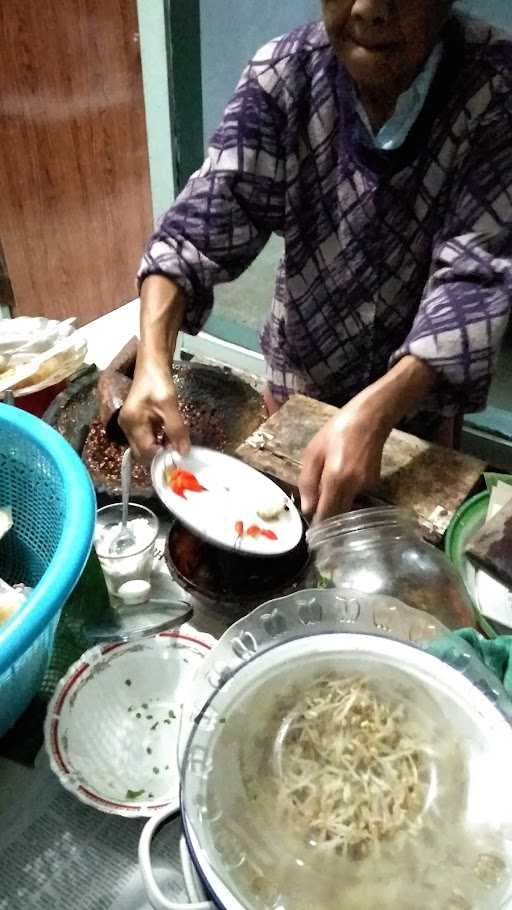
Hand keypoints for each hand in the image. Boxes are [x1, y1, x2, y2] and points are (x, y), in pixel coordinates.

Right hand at [119, 356, 189, 461]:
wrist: (152, 362)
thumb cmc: (158, 380)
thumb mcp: (169, 404)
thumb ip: (176, 429)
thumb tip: (184, 452)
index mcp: (132, 423)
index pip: (146, 452)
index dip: (163, 458)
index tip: (180, 457)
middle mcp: (127, 427)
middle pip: (143, 453)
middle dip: (161, 456)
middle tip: (180, 453)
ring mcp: (131, 425)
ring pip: (146, 447)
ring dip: (161, 449)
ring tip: (178, 446)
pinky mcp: (137, 422)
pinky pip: (147, 438)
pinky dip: (159, 441)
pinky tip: (172, 438)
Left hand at [299, 398, 385, 521]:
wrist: (370, 418)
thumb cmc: (337, 431)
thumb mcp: (313, 453)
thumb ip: (308, 483)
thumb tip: (308, 510)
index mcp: (337, 479)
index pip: (326, 515)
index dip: (318, 524)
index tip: (311, 529)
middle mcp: (355, 487)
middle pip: (338, 514)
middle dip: (327, 516)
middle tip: (316, 509)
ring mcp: (368, 487)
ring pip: (347, 505)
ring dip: (336, 502)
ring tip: (328, 482)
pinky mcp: (375, 484)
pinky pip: (355, 495)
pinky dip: (346, 492)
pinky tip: (343, 475)